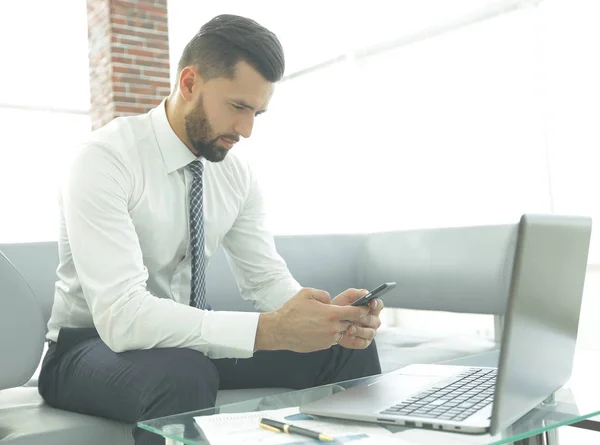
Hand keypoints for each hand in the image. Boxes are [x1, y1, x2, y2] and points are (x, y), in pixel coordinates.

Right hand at [255, 288, 369, 352]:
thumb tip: (330, 300)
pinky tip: (317, 328)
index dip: (362, 309)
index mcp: (332, 314)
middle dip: (348, 318)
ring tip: (324, 320)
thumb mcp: (307, 293)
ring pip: (341, 331)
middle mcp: (333, 328)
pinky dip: (329, 333)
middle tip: (340, 313)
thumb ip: (324, 295)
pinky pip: (332, 338)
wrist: (280, 330)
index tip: (364, 307)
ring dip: (337, 326)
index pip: (356, 312)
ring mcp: (329, 339)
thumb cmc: (292, 311)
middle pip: (350, 322)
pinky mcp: (323, 346)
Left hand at [331, 288, 383, 348]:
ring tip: (350, 328)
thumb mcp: (346, 297)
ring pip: (370, 332)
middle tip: (355, 317)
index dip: (376, 304)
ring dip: (360, 330)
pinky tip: (349, 335)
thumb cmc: (340, 307)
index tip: (371, 303)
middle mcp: (373, 320)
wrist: (329, 321)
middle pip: (375, 320)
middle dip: (364, 318)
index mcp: (371, 308)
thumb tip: (366, 293)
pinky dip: (356, 339)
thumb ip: (357, 293)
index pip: (379, 305)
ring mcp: (369, 332)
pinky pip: (363, 342)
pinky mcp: (363, 342)